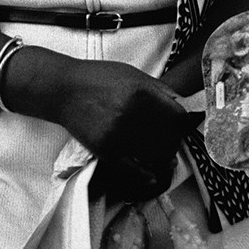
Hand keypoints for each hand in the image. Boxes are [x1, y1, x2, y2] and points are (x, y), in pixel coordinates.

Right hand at [12, 53, 193, 201]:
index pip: (178, 117)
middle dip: (175, 142)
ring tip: (164, 156)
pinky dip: (147, 174)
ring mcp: (118, 134)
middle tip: (173, 142)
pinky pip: (134, 169)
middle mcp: (131, 114)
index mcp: (141, 92)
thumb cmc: (99, 78)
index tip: (181, 126)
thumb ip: (158, 89)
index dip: (184, 124)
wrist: (64, 89)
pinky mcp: (106, 150)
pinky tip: (153, 173)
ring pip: (155, 156)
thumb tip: (182, 105)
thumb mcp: (133, 74)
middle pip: (169, 138)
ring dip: (164, 158)